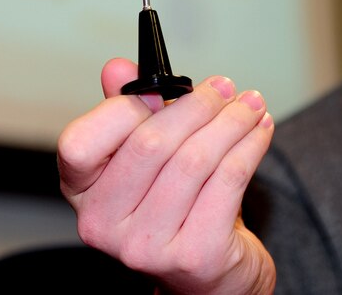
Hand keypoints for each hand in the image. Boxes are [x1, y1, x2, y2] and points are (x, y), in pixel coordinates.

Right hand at [57, 58, 275, 293]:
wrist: (210, 274)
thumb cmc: (174, 207)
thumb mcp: (144, 158)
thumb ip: (127, 111)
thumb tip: (118, 68)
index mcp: (83, 193)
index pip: (80, 143)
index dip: (123, 108)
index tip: (164, 87)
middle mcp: (103, 225)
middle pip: (151, 144)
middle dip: (198, 106)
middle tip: (225, 86)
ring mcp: (147, 245)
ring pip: (196, 160)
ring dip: (232, 122)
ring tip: (251, 104)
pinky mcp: (195, 254)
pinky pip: (229, 181)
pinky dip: (250, 146)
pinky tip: (261, 130)